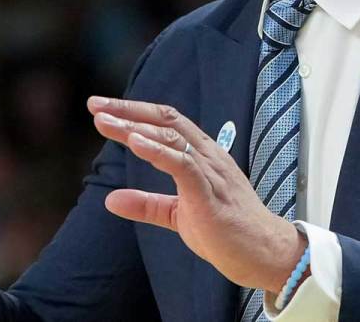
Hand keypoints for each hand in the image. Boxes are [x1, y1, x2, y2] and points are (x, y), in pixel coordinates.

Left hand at [88, 96, 305, 293]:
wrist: (264, 254)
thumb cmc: (228, 232)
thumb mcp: (178, 215)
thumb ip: (147, 204)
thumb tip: (110, 199)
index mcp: (203, 157)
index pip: (167, 123)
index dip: (134, 112)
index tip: (103, 109)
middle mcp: (208, 156)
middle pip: (166, 121)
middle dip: (128, 110)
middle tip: (95, 106)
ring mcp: (211, 172)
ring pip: (172, 138)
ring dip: (135, 128)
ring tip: (105, 123)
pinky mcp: (210, 193)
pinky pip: (183, 165)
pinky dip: (158, 151)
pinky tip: (135, 143)